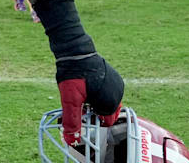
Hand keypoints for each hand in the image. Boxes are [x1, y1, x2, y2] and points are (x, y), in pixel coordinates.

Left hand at [32, 0, 123, 146]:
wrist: (75, 49)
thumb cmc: (73, 74)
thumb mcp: (70, 100)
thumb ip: (72, 121)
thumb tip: (72, 140)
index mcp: (110, 102)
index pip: (105, 122)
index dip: (92, 120)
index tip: (80, 113)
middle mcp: (118, 93)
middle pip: (106, 111)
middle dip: (93, 110)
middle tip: (79, 102)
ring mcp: (117, 83)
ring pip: (106, 100)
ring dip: (95, 100)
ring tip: (82, 91)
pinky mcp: (113, 75)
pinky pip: (107, 90)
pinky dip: (98, 91)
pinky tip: (86, 84)